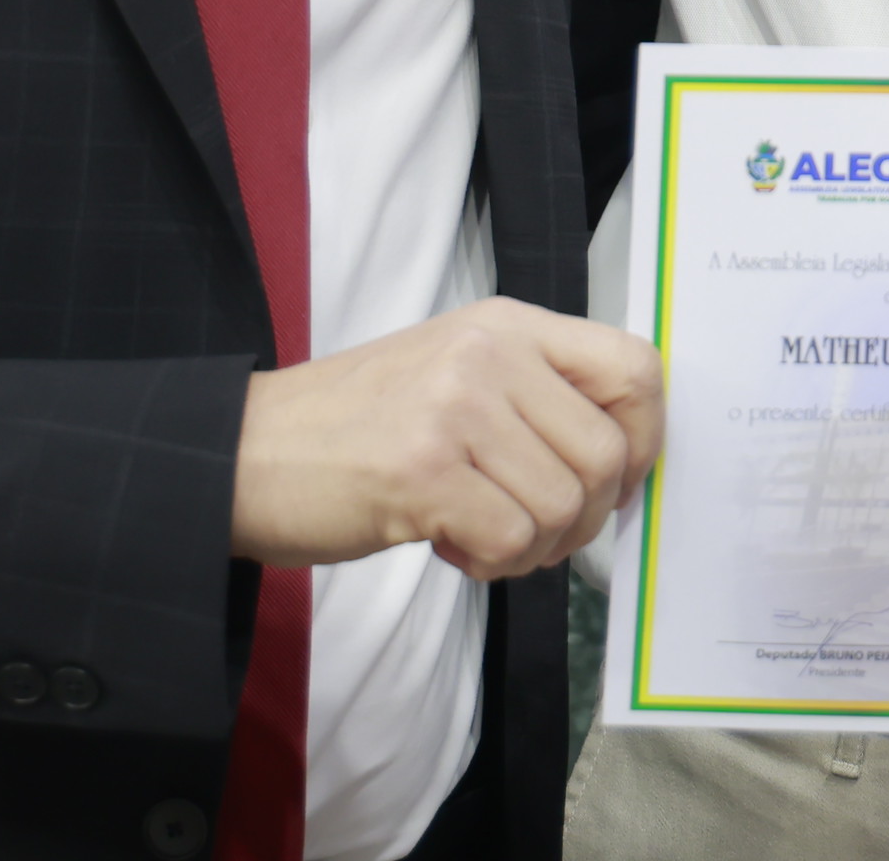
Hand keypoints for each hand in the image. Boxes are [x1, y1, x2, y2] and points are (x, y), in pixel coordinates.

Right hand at [229, 297, 664, 578]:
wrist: (244, 453)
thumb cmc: (355, 427)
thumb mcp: (457, 374)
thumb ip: (536, 396)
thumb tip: (623, 461)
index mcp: (507, 325)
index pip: (635, 367)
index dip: (644, 438)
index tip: (614, 482)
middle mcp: (490, 352)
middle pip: (606, 454)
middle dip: (583, 517)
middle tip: (531, 530)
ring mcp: (456, 407)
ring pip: (564, 505)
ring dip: (532, 546)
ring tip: (477, 533)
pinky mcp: (423, 470)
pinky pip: (513, 540)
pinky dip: (492, 564)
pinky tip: (448, 545)